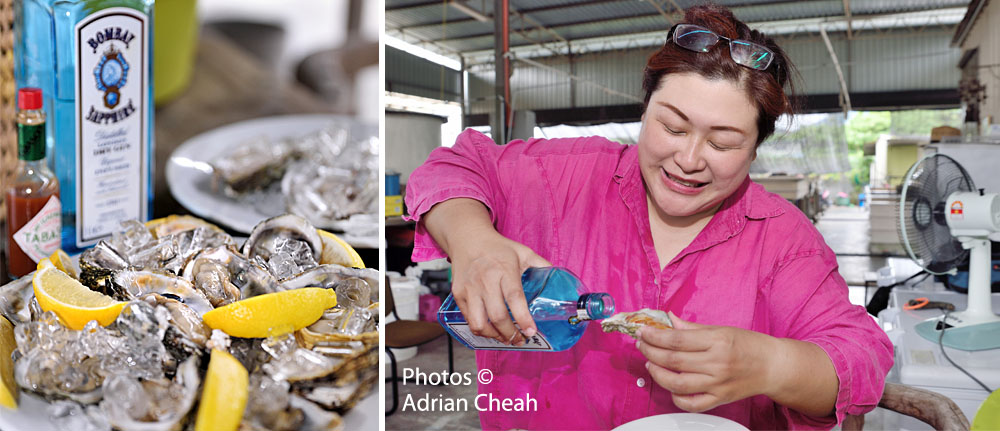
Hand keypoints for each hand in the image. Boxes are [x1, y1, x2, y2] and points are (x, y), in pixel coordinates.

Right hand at [448, 229, 550, 345]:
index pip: (515, 298)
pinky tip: (491, 330)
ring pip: (479, 323)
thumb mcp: (522, 251)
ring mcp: (470, 289)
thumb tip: (558, 280)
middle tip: (520, 339)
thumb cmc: (498, 248)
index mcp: (504, 269)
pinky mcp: (458, 294)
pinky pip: (468, 320)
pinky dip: (480, 330)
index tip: (531, 331)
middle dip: (510, 333)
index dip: (523, 318)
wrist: (467, 239)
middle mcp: (485, 280)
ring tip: (505, 338)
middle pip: (497, 316)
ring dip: (494, 336)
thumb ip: (540, 265)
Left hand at [636, 312, 776, 411]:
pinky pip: (691, 404)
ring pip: (677, 383)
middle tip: (642, 345)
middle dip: (651, 351)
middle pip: (673, 360)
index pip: (677, 339)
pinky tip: (669, 386)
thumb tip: (668, 320)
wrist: (773, 366)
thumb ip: (692, 327)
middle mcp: (717, 363)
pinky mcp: (720, 400)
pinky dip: (675, 397)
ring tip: (651, 363)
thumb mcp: (721, 329)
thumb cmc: (749, 345)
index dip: (655, 336)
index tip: (643, 332)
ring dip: (657, 373)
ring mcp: (718, 384)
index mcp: (717, 341)